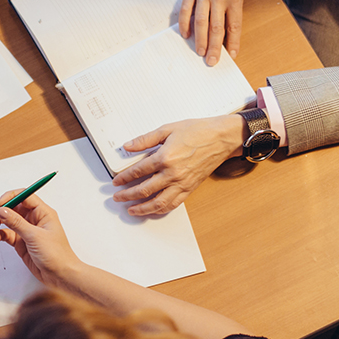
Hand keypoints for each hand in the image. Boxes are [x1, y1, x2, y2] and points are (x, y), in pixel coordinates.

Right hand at [0, 193, 80, 288]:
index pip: (24, 196)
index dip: (10, 197)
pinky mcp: (21, 242)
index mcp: (43, 213)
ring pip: (9, 220)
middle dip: (2, 209)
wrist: (61, 275)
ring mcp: (27, 230)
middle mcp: (34, 219)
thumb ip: (17, 223)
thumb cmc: (57, 255)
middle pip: (14, 206)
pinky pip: (7, 233)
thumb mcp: (35, 236)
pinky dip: (0, 234)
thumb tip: (2, 211)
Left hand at [111, 115, 244, 215]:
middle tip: (117, 197)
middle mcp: (173, 173)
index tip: (116, 181)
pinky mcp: (190, 188)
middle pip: (144, 190)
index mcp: (165, 157)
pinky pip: (174, 204)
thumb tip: (128, 146)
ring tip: (131, 210)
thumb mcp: (167, 129)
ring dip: (142, 208)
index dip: (124, 178)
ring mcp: (182, 183)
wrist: (222, 138)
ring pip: (158, 202)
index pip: (138, 171)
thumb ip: (145, 139)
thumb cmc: (198, 131)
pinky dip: (161, 209)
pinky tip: (153, 210)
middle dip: (128, 195)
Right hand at [180, 0, 243, 65]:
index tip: (232, 55)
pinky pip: (185, 11)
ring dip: (200, 40)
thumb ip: (234, 8)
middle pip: (217, 27)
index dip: (233, 42)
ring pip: (201, 22)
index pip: (234, 25)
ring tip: (200, 52)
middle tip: (212, 61)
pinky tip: (186, 34)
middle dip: (215, 47)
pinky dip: (185, 24)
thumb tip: (229, 32)